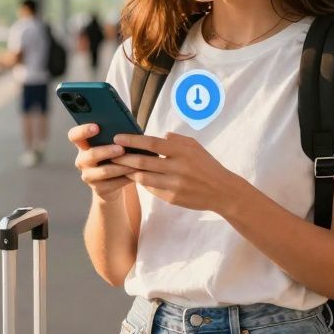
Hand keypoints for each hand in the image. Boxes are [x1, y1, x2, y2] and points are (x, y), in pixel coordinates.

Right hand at [68, 123, 135, 200]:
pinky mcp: (98, 188)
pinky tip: (136, 173)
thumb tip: (129, 129)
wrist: (114, 181)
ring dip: (120, 166)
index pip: (74, 135)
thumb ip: (115, 136)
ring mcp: (88, 175)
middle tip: (121, 149)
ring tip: (135, 163)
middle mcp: (82, 160)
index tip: (96, 127)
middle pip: (91, 154)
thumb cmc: (115, 156)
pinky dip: (126, 177)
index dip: (83, 131)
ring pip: (104, 171)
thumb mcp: (112, 145)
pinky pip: (113, 183)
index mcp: (83, 145)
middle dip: (107, 151)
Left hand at [111, 133, 238, 211]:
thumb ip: (176, 140)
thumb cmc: (206, 165)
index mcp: (181, 151)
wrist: (221, 191)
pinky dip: (142, 182)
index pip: (151, 143)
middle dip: (124, 157)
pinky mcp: (172, 198)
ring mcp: (174, 184)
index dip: (132, 140)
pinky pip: (151, 189)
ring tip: (120, 166)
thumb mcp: (194, 146)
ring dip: (129, 171)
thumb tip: (160, 135)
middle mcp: (176, 167)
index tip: (117, 138)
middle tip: (112, 153)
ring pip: (143, 177)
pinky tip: (136, 177)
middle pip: (142, 161)